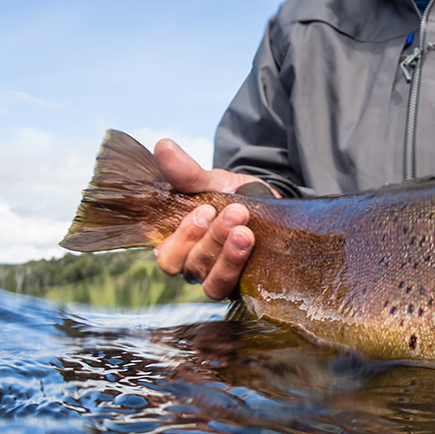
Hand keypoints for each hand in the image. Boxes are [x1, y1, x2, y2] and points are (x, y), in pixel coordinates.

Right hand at [152, 138, 273, 300]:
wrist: (271, 206)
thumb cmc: (233, 196)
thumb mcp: (211, 182)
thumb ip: (186, 173)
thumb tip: (163, 146)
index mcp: (181, 247)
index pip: (167, 258)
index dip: (182, 238)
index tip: (205, 209)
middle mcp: (197, 268)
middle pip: (193, 267)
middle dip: (213, 240)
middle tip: (236, 213)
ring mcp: (222, 279)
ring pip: (215, 283)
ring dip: (229, 256)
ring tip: (246, 232)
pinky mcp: (246, 286)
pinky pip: (240, 288)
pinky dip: (245, 268)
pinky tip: (257, 248)